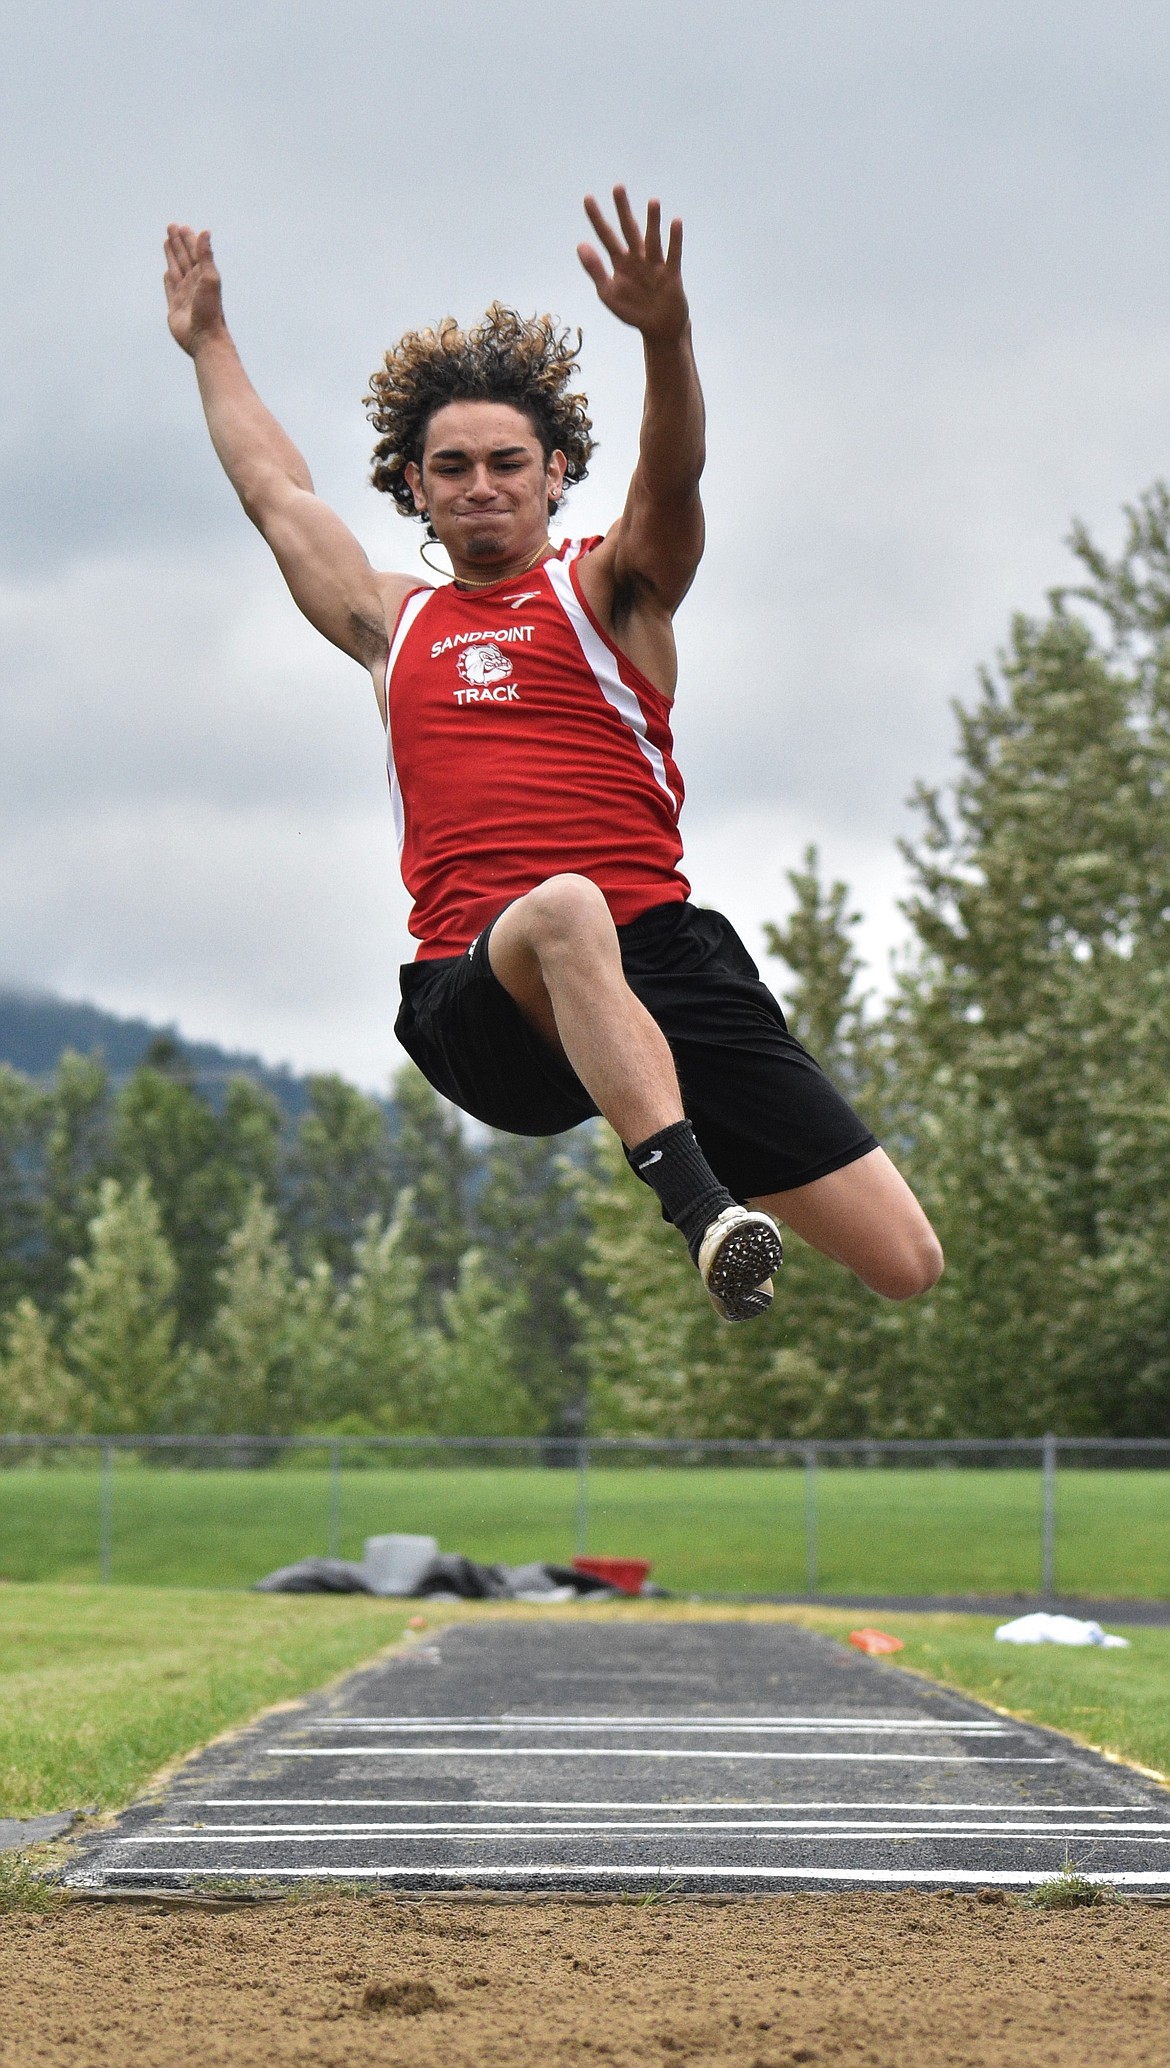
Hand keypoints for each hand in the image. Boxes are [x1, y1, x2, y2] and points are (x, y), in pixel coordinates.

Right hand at [163, 224, 225, 355]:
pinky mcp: (175, 306)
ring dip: (171, 255)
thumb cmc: (210, 310)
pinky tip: (167, 271)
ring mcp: (184, 294)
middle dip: (178, 242)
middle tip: (171, 226)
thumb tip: (205, 231)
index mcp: (204, 276)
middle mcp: (194, 283)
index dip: (188, 239)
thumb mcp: (210, 278)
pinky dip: (169, 278)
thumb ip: (206, 255)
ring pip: (176, 269)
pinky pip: (170, 288)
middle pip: (184, 257)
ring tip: (166, 241)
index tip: (181, 226)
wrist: (204, 338)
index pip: (195, 252)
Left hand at [577, 187, 687, 344]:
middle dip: (623, 210)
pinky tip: (676, 222)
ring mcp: (654, 264)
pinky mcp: (671, 274)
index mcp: (620, 261)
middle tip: (618, 187)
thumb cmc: (633, 310)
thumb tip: (580, 245)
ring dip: (652, 221)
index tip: (588, 198)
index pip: (606, 235)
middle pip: (628, 229)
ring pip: (652, 239)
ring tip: (653, 201)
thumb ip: (595, 270)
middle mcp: (637, 257)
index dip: (597, 218)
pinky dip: (674, 239)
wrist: (658, 328)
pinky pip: (673, 254)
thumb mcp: (608, 293)